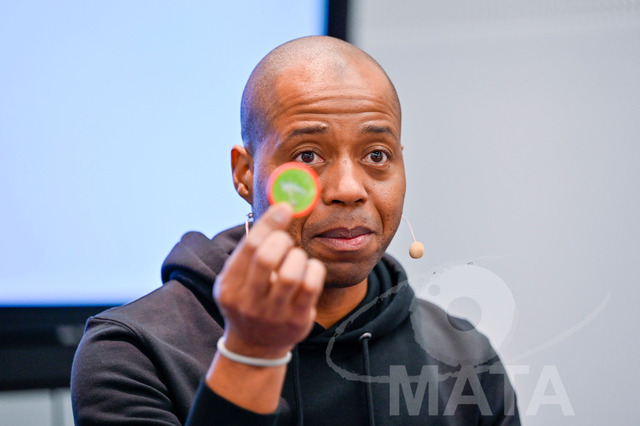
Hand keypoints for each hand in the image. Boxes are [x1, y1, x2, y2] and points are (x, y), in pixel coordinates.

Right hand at [213, 203, 325, 358]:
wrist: (254, 347)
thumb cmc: (249, 300)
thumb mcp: (237, 278)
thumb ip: (252, 249)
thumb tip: (281, 208)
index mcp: (229, 286)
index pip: (249, 246)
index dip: (270, 222)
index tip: (284, 207)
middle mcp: (248, 301)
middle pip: (267, 258)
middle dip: (281, 241)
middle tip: (285, 241)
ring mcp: (273, 314)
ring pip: (291, 273)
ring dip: (298, 257)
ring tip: (296, 259)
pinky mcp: (297, 320)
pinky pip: (311, 286)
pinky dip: (314, 270)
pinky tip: (309, 270)